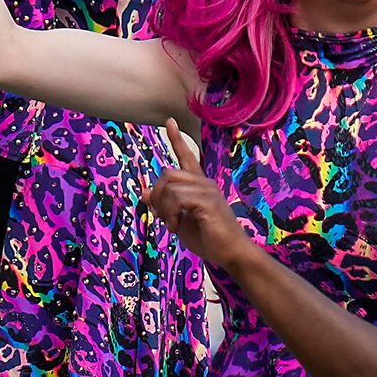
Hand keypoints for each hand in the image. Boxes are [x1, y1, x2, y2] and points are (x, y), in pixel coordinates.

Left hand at [142, 124, 253, 270]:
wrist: (231, 253)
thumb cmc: (208, 238)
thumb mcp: (179, 220)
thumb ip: (164, 205)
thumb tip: (145, 191)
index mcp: (199, 185)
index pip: (187, 156)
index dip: (177, 139)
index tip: (169, 122)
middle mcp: (204, 182)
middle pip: (167, 173)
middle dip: (158, 197)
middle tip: (164, 218)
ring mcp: (208, 190)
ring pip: (170, 186)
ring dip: (164, 209)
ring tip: (173, 225)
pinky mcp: (208, 201)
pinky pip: (177, 198)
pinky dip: (171, 214)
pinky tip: (176, 226)